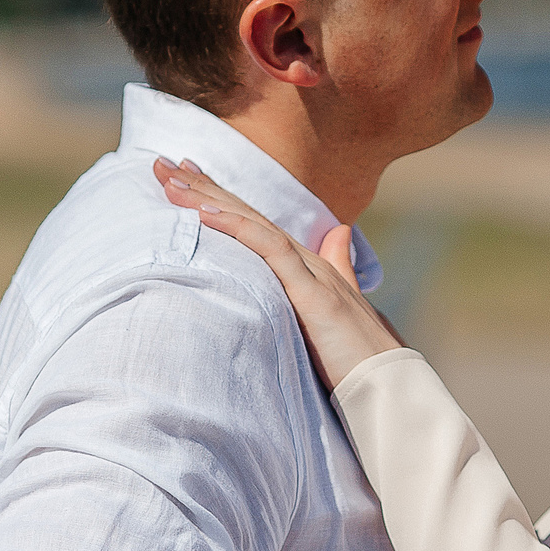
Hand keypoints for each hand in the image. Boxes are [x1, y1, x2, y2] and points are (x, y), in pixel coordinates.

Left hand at [154, 157, 402, 389]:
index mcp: (307, 266)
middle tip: (161, 164)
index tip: (185, 181)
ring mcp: (311, 273)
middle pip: (246, 215)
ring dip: (209, 199)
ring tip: (171, 180)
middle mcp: (307, 260)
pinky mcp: (312, 293)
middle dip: (202, 188)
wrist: (388, 386)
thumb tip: (338, 234)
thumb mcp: (338, 307)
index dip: (220, 200)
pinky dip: (237, 228)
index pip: (255, 224)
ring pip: (252, 223)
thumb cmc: (361, 357)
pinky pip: (269, 249)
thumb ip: (337, 269)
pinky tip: (206, 213)